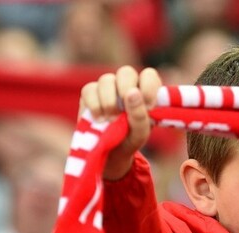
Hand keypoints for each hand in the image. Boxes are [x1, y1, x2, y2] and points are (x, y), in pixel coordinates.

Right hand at [79, 65, 161, 179]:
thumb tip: (132, 92)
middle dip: (126, 90)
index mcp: (145, 92)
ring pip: (106, 79)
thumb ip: (140, 115)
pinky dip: (94, 105)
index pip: (149, 75)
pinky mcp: (90, 93)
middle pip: (126, 72)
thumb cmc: (129, 139)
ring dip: (109, 101)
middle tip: (124, 111)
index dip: (148, 87)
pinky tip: (99, 120)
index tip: (148, 107)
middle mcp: (127, 85)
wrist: (108, 153)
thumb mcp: (140, 133)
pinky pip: (90, 89)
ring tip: (111, 120)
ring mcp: (108, 88)